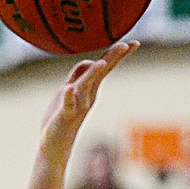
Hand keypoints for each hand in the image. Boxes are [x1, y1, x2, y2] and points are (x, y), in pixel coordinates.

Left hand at [39, 41, 136, 166]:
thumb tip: (90, 61)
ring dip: (92, 74)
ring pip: (85, 86)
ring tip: (100, 63)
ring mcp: (77, 106)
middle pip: (101, 73)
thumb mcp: (71, 89)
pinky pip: (67, 105)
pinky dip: (68, 97)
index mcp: (90, 88)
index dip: (117, 54)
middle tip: (126, 45)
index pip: (106, 67)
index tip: (135, 43)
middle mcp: (87, 95)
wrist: (54, 145)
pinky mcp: (65, 116)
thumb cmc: (62, 116)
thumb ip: (78, 75)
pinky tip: (68, 89)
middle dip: (112, 58)